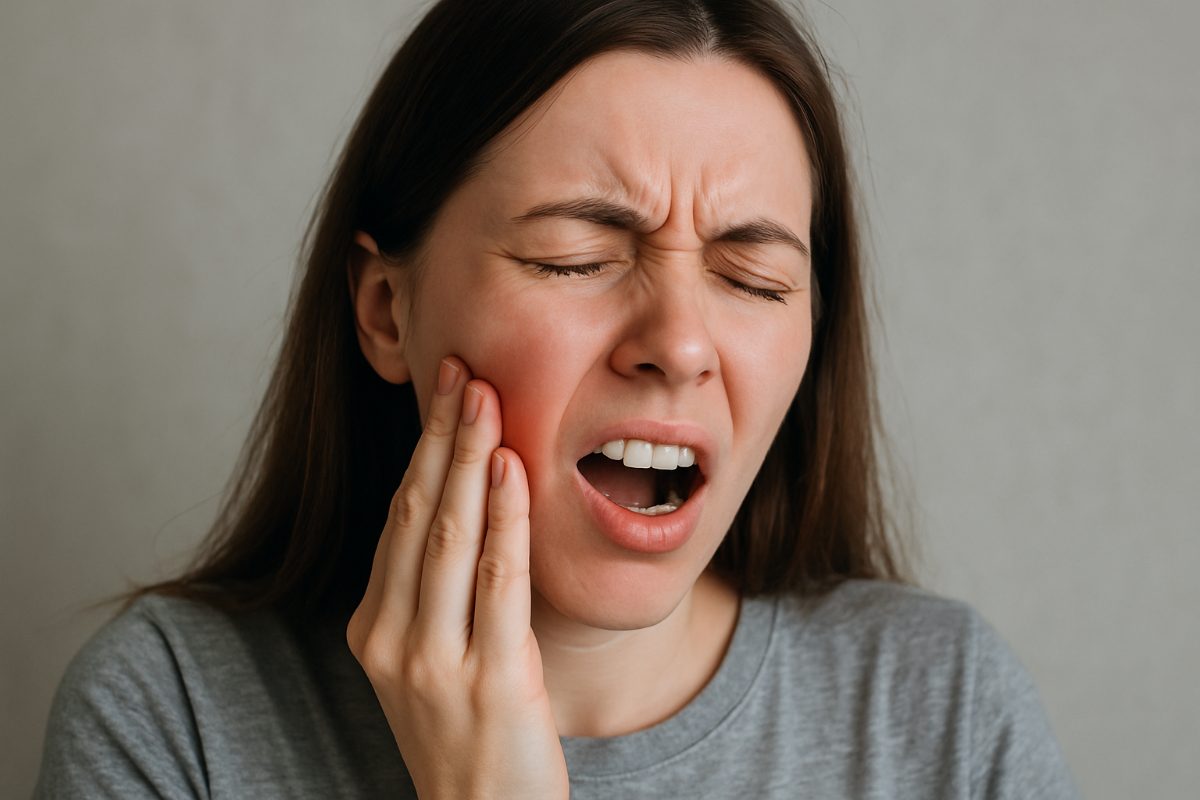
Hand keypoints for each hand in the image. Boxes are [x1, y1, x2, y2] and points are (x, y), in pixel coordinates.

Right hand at [346, 356, 568, 799]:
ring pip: (450, 536)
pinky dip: (506, 515)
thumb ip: (438, 593)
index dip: (423, 450)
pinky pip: (499, 579)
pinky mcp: (490, 681)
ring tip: (484, 396)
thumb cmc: (468, 736)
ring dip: (469, 458)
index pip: (399, 520)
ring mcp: (435, 664)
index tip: (444, 392)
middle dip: (441, 436)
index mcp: (373, 630)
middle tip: (462, 369)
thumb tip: (467, 502)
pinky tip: (513, 466)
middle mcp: (391, 641)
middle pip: (417, 515)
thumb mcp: (433, 661)